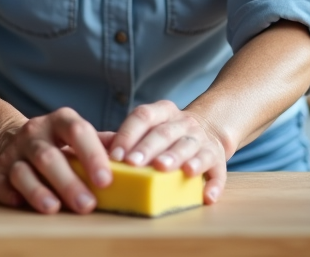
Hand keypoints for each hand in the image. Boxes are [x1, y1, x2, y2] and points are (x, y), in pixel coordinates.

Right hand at [0, 107, 113, 214]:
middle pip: (49, 156)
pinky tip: (20, 203)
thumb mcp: (76, 134)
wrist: (6, 138)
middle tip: (87, 204)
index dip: (92, 155)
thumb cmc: (55, 142)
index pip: (78, 132)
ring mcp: (14, 151)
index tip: (106, 180)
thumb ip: (103, 143)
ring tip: (54, 208)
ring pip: (23, 170)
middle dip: (68, 182)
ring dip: (38, 191)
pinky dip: (11, 194)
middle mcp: (35, 132)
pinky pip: (1, 183)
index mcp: (60, 121)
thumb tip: (134, 155)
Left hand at [107, 100, 227, 204]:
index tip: (115, 155)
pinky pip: (218, 172)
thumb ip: (124, 137)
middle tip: (133, 163)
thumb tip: (91, 150)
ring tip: (163, 169)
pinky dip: (213, 184)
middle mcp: (183, 123)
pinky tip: (206, 196)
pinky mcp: (218, 159)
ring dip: (176, 158)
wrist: (209, 129)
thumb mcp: (149, 127)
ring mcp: (202, 140)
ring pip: (189, 147)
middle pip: (164, 133)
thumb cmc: (166, 134)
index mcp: (162, 112)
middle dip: (148, 148)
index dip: (128, 134)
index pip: (143, 117)